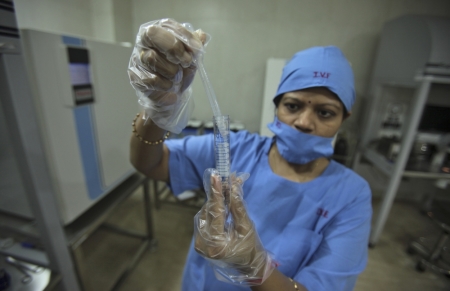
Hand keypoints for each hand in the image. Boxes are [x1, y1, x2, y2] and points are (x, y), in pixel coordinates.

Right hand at [128, 18, 206, 105]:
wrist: (172, 94)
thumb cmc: (180, 71)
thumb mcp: (192, 58)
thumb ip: (196, 47)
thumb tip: (201, 35)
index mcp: (160, 31)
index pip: (167, 25)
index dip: (183, 35)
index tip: (197, 49)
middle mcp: (144, 42)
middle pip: (153, 34)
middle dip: (173, 48)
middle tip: (186, 61)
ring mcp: (137, 58)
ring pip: (152, 57)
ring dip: (172, 70)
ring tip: (178, 77)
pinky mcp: (135, 76)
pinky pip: (150, 78)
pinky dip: (165, 84)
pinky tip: (170, 86)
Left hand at [194, 169, 275, 285]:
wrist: (247, 265)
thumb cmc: (250, 247)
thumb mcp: (246, 226)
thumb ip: (237, 206)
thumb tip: (233, 185)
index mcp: (216, 244)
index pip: (215, 213)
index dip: (216, 193)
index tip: (216, 176)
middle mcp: (202, 244)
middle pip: (208, 211)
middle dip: (218, 194)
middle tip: (228, 179)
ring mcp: (198, 243)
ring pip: (205, 213)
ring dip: (216, 200)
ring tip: (227, 189)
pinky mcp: (199, 240)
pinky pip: (204, 219)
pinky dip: (213, 209)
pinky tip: (222, 202)